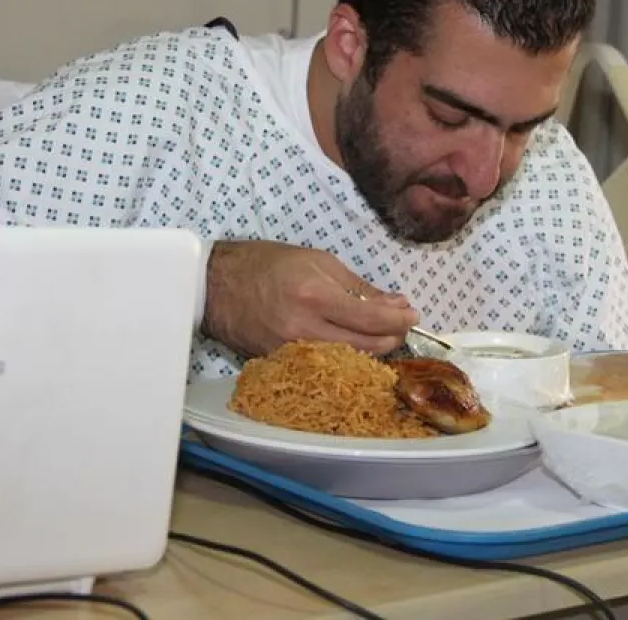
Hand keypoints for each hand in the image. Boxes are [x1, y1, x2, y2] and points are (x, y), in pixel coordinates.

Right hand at [201, 240, 416, 356]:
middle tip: (401, 326)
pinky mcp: (282, 363)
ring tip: (382, 335)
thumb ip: (359, 287)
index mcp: (315, 296)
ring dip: (373, 350)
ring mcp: (292, 351)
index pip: (372, 320)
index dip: (400, 320)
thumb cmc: (266, 263)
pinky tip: (354, 346)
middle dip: (392, 338)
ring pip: (348, 361)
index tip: (413, 314)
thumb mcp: (317, 261)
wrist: (215, 285)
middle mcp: (304, 329)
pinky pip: (325, 366)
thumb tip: (396, 303)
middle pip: (366, 347)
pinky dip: (346, 357)